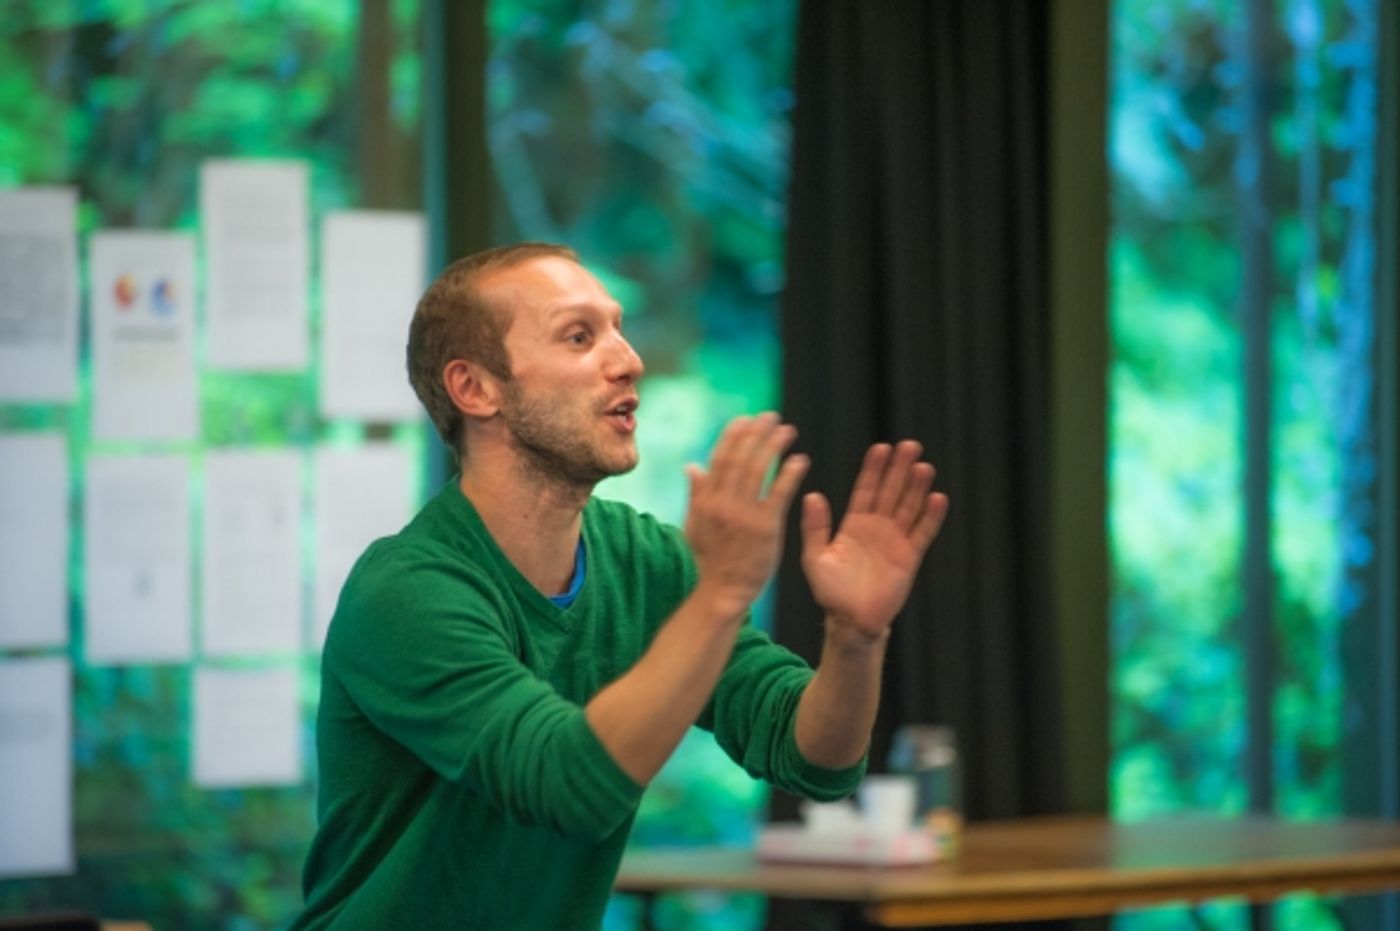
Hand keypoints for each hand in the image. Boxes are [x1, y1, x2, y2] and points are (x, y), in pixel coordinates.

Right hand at [684, 413, 809, 620]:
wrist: (722, 591)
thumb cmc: (710, 559)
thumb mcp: (695, 524)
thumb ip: (697, 494)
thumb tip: (692, 465)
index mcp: (705, 500)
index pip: (720, 458)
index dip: (734, 436)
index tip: (746, 419)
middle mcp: (723, 504)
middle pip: (741, 458)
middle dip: (757, 434)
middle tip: (771, 417)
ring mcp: (744, 516)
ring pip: (759, 470)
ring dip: (774, 446)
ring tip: (788, 431)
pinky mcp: (765, 528)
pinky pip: (779, 493)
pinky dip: (790, 473)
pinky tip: (800, 460)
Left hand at [800, 440, 948, 639]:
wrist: (851, 622)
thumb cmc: (831, 593)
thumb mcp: (815, 558)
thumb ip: (815, 528)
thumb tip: (812, 495)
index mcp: (854, 525)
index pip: (866, 489)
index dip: (874, 469)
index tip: (881, 448)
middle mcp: (877, 528)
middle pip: (891, 492)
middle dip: (900, 469)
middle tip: (910, 446)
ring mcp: (895, 541)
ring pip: (909, 507)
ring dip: (917, 487)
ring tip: (924, 466)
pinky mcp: (910, 557)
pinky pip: (923, 533)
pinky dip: (931, 516)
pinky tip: (938, 497)